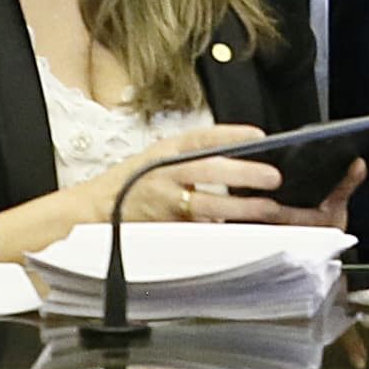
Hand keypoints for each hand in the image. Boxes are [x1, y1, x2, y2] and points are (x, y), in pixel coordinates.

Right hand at [62, 123, 282, 226]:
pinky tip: (247, 232)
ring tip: (269, 209)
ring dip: (240, 208)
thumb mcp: (160, 158)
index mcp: (166, 151)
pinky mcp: (164, 229)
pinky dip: (223, 231)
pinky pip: (198, 230)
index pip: (201, 138)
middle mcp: (165, 173)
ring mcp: (164, 203)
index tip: (258, 136)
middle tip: (272, 177)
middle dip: (242, 174)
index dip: (230, 135)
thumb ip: (194, 157)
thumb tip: (243, 159)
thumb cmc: (133, 183)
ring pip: (207, 206)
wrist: (95, 210)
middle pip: (207, 171)